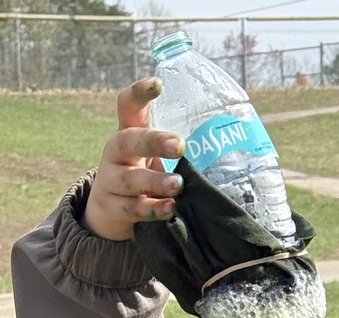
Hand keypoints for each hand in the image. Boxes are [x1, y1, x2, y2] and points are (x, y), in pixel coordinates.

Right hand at [82, 78, 185, 240]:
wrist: (111, 211)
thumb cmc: (144, 176)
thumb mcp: (154, 157)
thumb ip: (175, 149)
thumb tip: (228, 143)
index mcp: (128, 133)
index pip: (128, 106)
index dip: (139, 93)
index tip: (158, 84)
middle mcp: (116, 153)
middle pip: (128, 141)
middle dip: (154, 142)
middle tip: (180, 146)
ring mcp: (110, 181)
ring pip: (130, 179)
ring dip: (156, 181)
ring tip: (178, 184)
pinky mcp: (113, 208)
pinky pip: (133, 209)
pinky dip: (153, 209)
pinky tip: (170, 209)